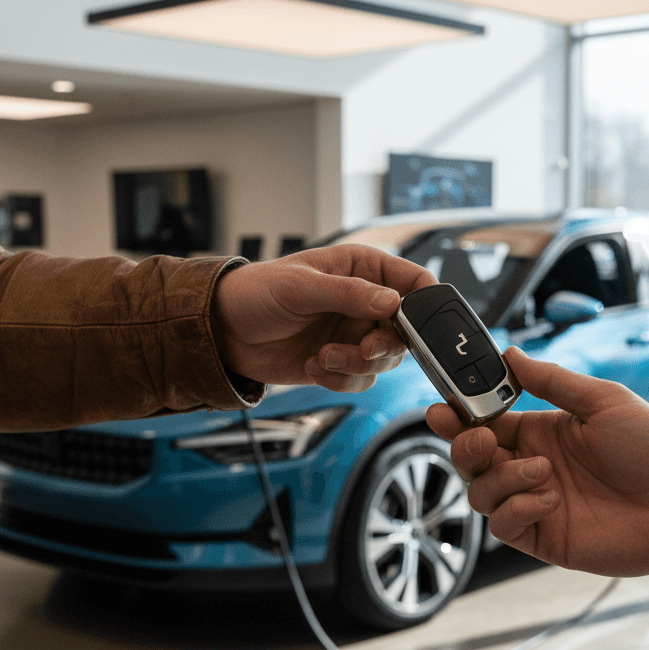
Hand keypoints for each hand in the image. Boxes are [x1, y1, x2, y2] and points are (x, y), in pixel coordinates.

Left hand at [211, 244, 434, 391]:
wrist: (223, 331)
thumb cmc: (256, 292)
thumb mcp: (301, 286)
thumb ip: (349, 294)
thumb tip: (392, 303)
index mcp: (364, 269)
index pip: (414, 283)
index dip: (425, 305)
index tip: (413, 326)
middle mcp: (365, 302)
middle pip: (406, 332)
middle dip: (385, 346)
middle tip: (362, 350)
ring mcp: (354, 334)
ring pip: (384, 361)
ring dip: (356, 366)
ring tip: (323, 356)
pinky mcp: (340, 362)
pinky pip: (361, 380)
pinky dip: (340, 380)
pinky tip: (313, 365)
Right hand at [426, 347, 648, 576]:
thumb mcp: (603, 401)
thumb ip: (552, 381)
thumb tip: (509, 355)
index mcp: (540, 431)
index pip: (482, 421)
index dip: (457, 416)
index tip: (442, 409)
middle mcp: (529, 466)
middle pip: (469, 459)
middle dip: (464, 447)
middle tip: (483, 440)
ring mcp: (533, 502)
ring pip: (480, 492)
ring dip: (502, 479)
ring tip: (543, 472)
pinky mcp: (542, 536)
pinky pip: (502, 525)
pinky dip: (517, 508)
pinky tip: (550, 499)